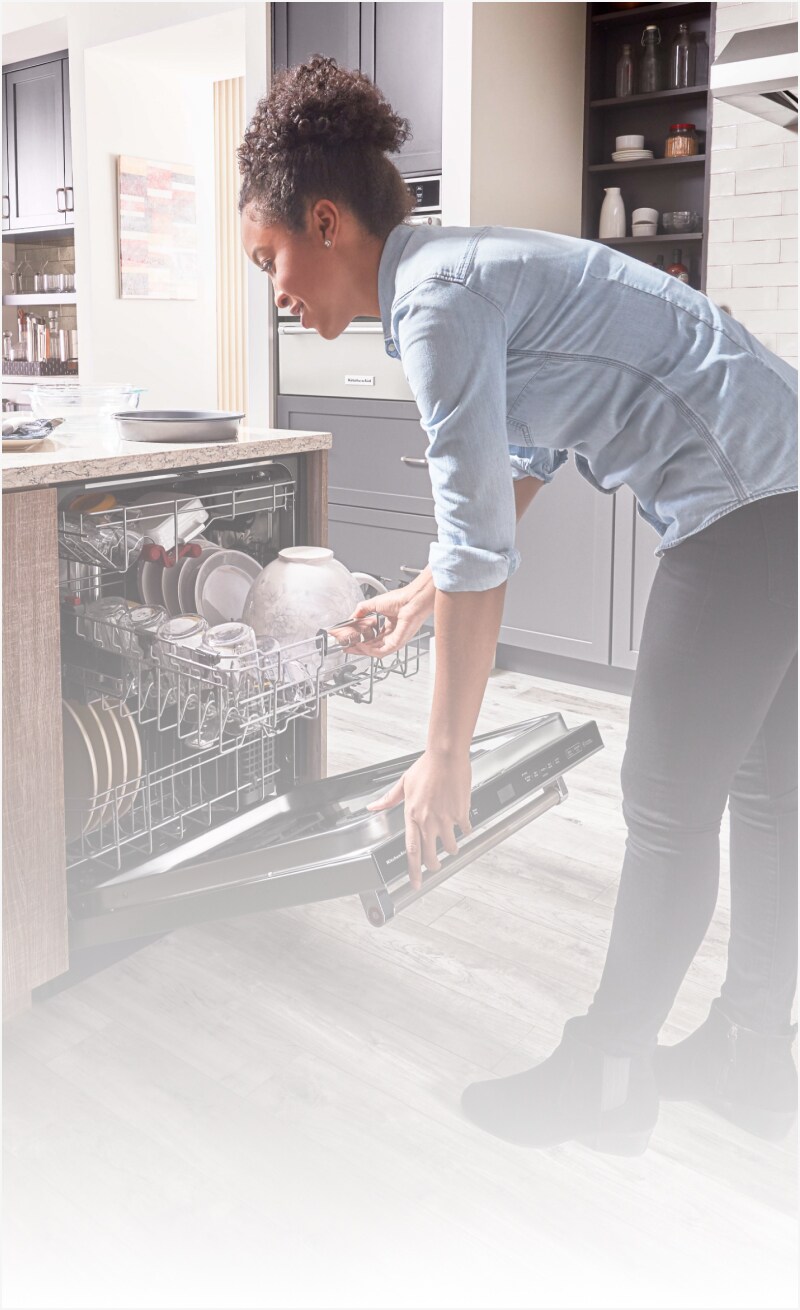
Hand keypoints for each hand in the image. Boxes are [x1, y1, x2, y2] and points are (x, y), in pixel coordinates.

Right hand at [347, 580, 434, 659]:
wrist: (411, 599)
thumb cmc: (401, 599)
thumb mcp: (375, 603)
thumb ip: (362, 610)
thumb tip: (353, 616)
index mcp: (389, 625)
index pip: (373, 637)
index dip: (361, 640)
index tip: (351, 640)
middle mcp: (392, 635)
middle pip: (373, 646)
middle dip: (359, 648)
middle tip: (347, 648)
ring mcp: (395, 640)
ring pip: (375, 651)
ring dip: (362, 651)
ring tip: (352, 648)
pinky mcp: (396, 643)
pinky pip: (381, 651)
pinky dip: (369, 650)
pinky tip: (361, 646)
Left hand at [366, 748, 472, 890]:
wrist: (446, 756)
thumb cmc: (426, 766)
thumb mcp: (403, 783)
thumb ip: (388, 799)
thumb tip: (373, 806)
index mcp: (412, 814)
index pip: (411, 849)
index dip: (412, 870)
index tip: (415, 882)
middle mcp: (428, 820)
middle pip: (429, 854)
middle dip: (433, 865)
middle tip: (435, 867)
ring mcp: (445, 817)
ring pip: (449, 845)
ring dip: (451, 849)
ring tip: (451, 847)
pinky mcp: (460, 812)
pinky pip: (465, 829)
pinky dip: (465, 831)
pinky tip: (464, 828)